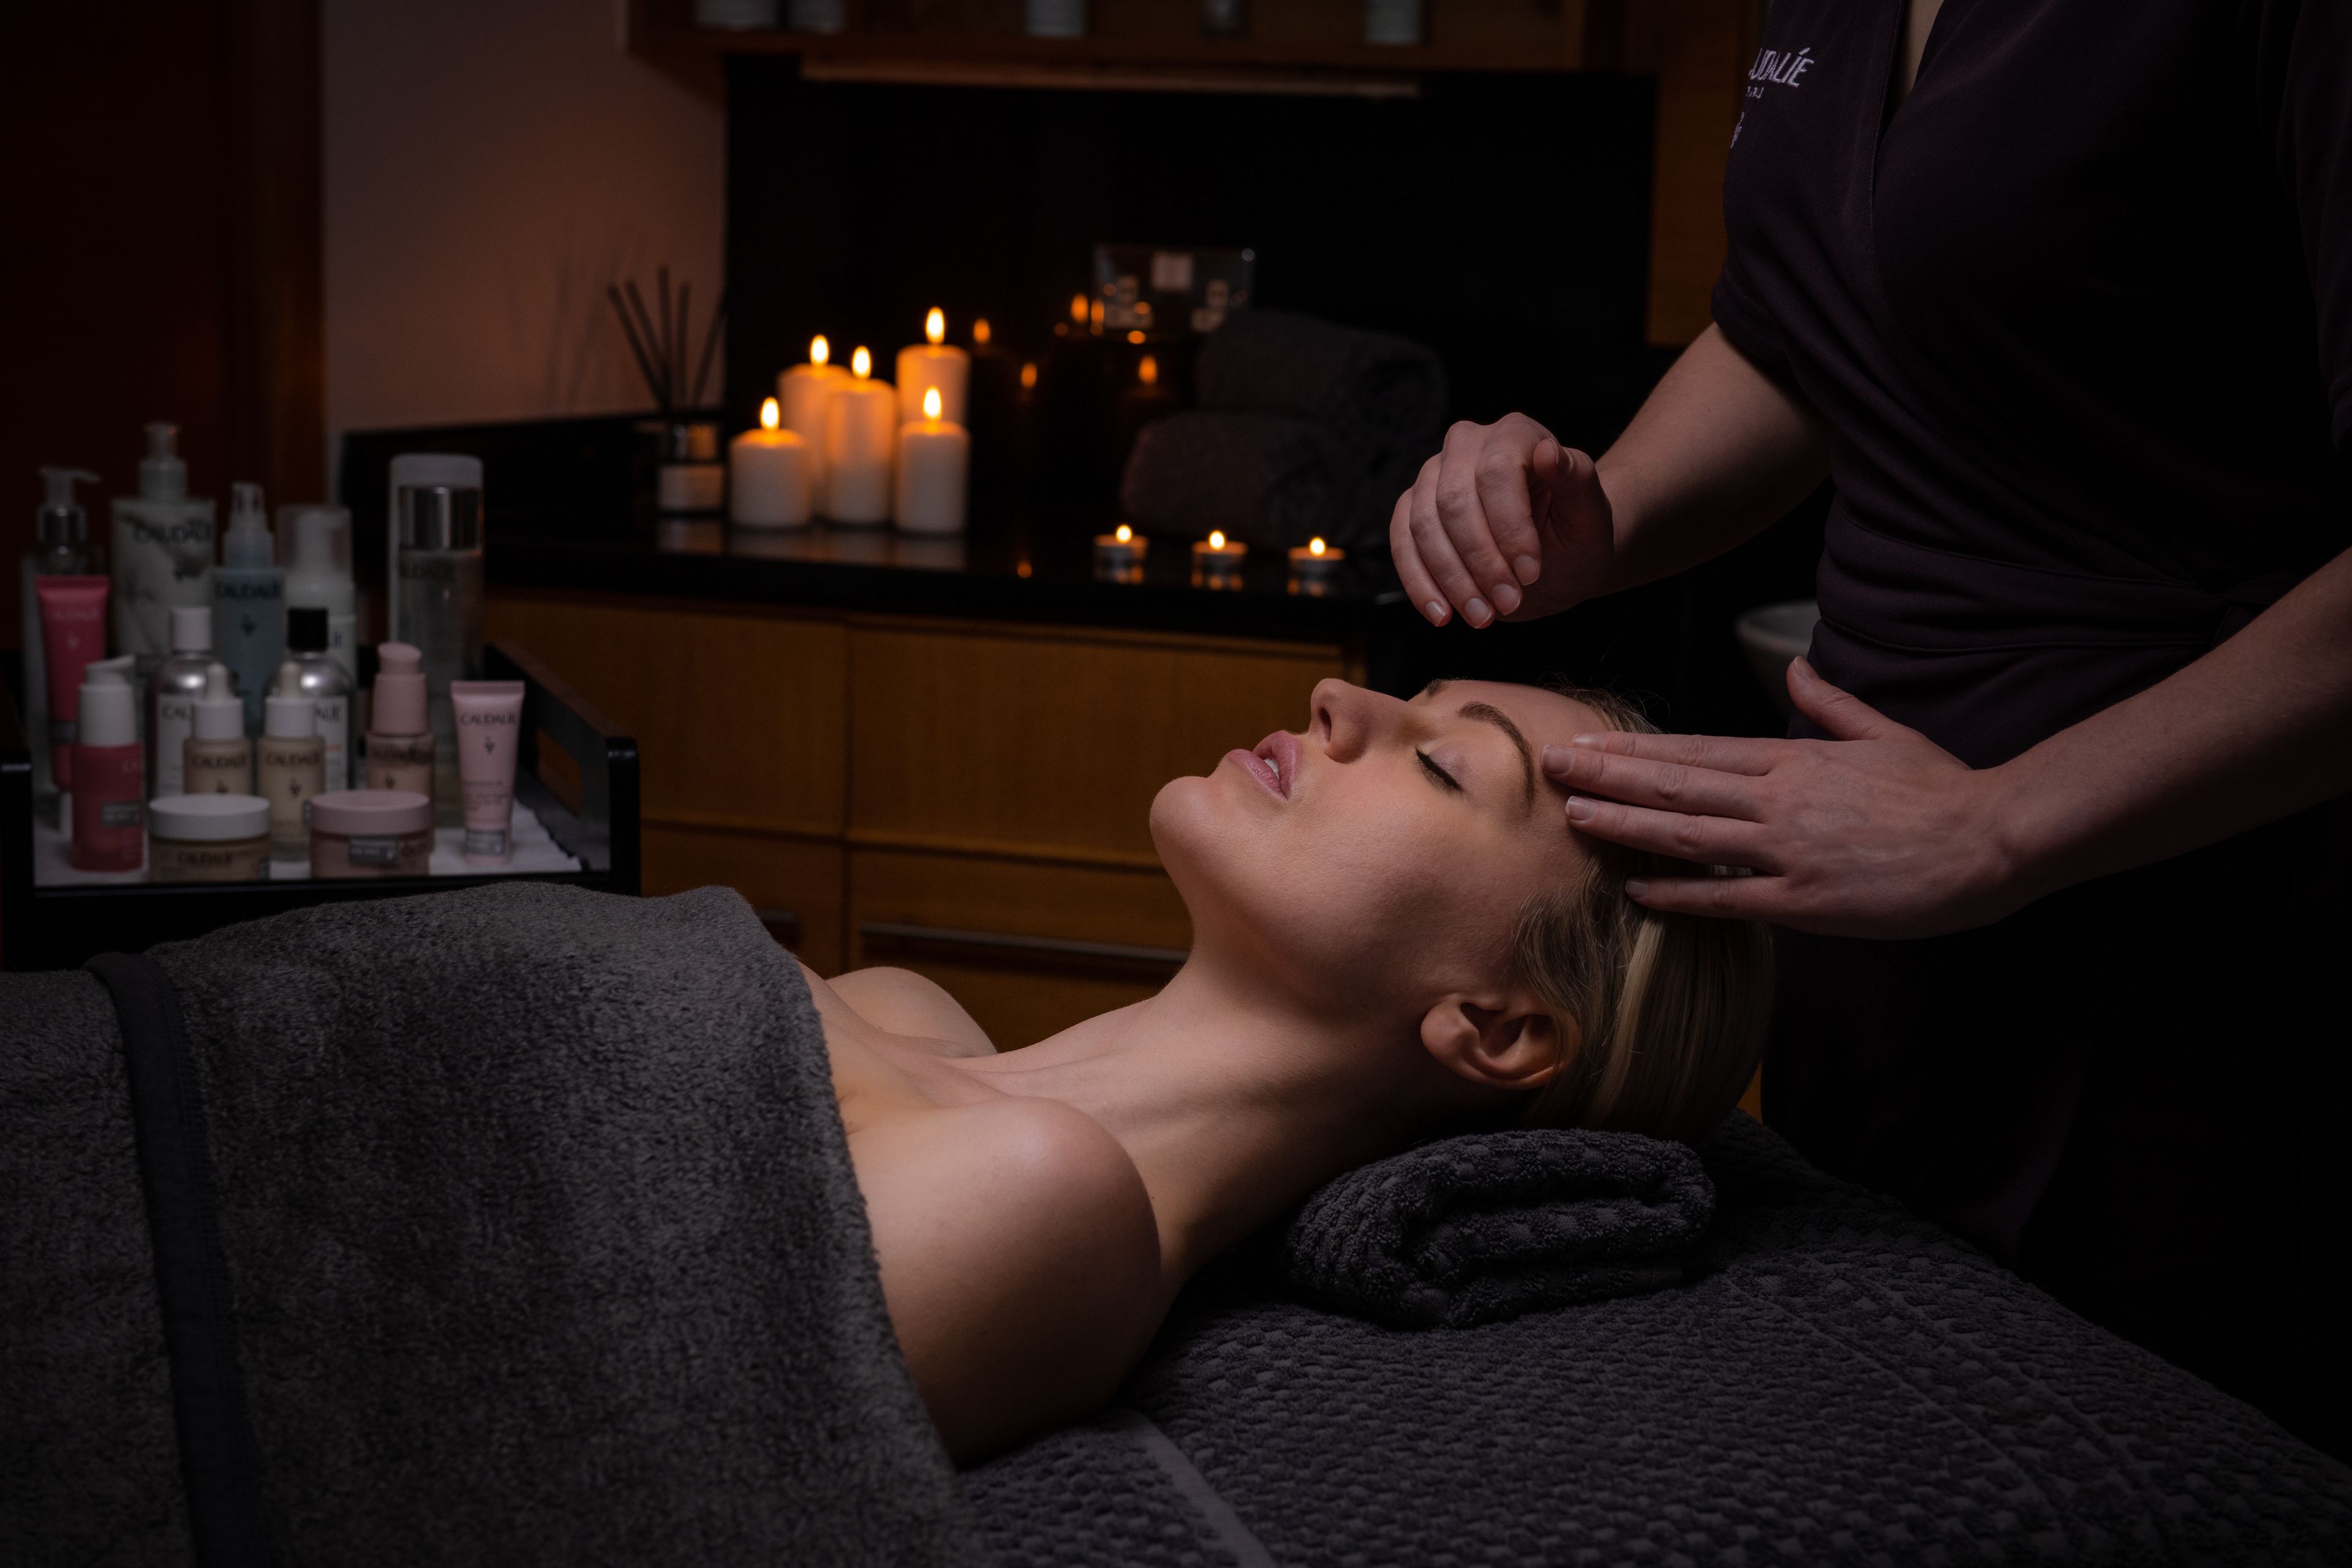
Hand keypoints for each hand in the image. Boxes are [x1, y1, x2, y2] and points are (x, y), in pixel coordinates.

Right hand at [1390, 414, 1615, 628]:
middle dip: (1480, 560)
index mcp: (1515, 434)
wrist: (1555, 560)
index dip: (1509, 527)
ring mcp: (1433, 476)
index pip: (1496, 472)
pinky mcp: (1412, 509)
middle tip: (1508, 602)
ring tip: (1482, 616)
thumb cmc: (1577, 534)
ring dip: (1451, 579)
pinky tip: (1443, 614)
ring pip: (1423, 524)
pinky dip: (1418, 584)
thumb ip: (1578, 479)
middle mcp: (1467, 445)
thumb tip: (1548, 452)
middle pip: (1454, 500)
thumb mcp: (1592, 516)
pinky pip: (1401, 543)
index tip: (1530, 574)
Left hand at [1540, 658, 2028, 938]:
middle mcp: (1779, 799)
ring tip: (1574, 814)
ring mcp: (1789, 850)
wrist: (1994, 838)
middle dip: (1610, 775)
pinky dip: (1679, 892)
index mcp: (1794, 758)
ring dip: (1626, 824)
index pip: (1695, 751)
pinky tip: (1636, 887)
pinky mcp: (1806, 900)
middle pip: (1677, 784)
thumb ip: (1831, 704)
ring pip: (1688, 834)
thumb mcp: (1883, 732)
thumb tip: (1796, 668)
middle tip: (1552, 766)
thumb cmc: (1942, 788)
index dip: (1635, 749)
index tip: (1587, 743)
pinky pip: (1727, 897)